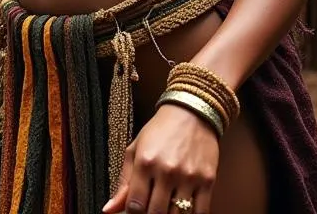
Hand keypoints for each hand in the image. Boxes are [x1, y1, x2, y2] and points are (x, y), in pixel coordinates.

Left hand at [103, 103, 219, 213]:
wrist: (190, 114)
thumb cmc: (160, 131)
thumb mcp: (135, 150)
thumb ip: (123, 182)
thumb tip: (108, 210)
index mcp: (145, 162)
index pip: (136, 205)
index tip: (135, 211)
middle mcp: (167, 171)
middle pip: (156, 213)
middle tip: (151, 208)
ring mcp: (189, 177)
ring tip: (166, 206)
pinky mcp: (208, 181)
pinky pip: (201, 212)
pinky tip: (183, 210)